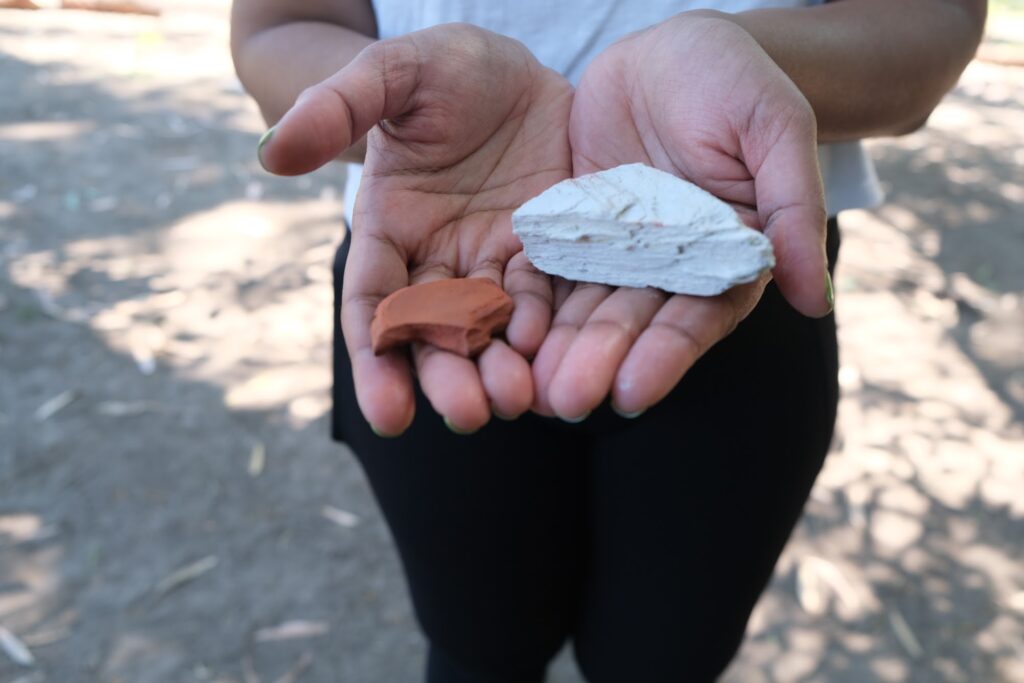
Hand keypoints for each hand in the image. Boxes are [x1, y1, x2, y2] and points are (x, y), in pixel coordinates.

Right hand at [259, 24, 572, 434]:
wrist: (515, 68)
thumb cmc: (444, 68)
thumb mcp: (392, 73)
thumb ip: (335, 108)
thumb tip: (269, 153)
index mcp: (389, 229)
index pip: (374, 304)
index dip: (377, 359)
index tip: (388, 414)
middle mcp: (438, 258)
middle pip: (434, 332)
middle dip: (447, 377)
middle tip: (468, 414)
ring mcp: (493, 260)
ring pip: (491, 328)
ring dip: (500, 369)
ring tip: (515, 399)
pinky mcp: (544, 251)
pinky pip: (545, 298)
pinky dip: (547, 330)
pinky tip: (556, 357)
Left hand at [532, 12, 829, 419]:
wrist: (670, 53)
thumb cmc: (735, 83)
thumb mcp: (774, 129)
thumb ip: (793, 209)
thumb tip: (816, 298)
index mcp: (724, 257)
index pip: (698, 317)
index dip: (666, 354)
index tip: (632, 391)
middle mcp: (667, 267)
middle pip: (631, 323)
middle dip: (598, 361)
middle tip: (563, 401)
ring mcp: (615, 251)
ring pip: (584, 307)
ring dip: (558, 348)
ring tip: (527, 387)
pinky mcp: (571, 229)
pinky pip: (547, 268)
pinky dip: (529, 301)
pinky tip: (502, 331)